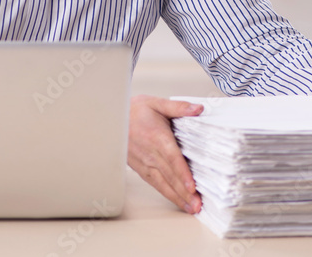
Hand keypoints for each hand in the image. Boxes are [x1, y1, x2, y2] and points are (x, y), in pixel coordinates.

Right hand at [128, 94, 202, 213]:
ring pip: (162, 183)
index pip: (172, 158)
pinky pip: (154, 184)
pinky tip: (177, 201)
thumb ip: (179, 107)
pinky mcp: (140, 168)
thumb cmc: (135, 110)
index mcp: (156, 136)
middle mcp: (149, 153)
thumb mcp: (157, 103)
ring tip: (190, 207)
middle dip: (183, 192)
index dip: (182, 173)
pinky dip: (167, 194)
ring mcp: (144, 163)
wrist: (113, 117)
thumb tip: (198, 109)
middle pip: (169, 175)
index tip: (192, 186)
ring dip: (177, 197)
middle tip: (197, 205)